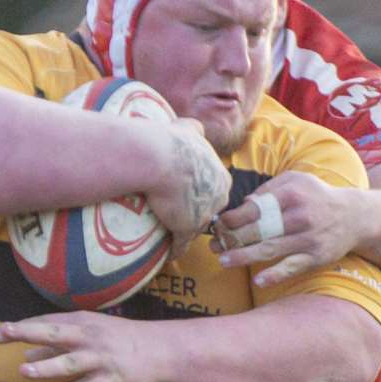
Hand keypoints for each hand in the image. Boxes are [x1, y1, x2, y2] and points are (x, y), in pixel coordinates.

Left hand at [0, 311, 164, 381]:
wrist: (164, 351)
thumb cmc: (120, 343)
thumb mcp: (88, 338)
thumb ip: (56, 347)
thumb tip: (25, 355)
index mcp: (80, 323)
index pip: (44, 322)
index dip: (19, 328)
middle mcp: (88, 337)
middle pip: (52, 332)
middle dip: (24, 333)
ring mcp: (102, 357)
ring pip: (71, 361)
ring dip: (48, 366)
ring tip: (24, 371)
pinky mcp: (115, 378)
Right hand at [147, 119, 230, 251]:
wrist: (159, 158)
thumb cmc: (172, 143)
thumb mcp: (188, 130)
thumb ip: (194, 130)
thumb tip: (194, 127)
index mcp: (221, 176)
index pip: (215, 190)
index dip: (201, 193)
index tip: (187, 195)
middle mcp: (218, 197)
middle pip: (210, 210)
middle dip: (197, 215)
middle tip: (178, 215)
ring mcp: (203, 215)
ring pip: (196, 228)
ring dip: (185, 234)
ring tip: (172, 238)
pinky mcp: (186, 228)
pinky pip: (181, 244)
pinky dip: (174, 250)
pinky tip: (166, 254)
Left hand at [212, 171, 357, 286]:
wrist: (357, 216)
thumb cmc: (316, 197)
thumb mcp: (296, 181)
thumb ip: (269, 188)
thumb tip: (243, 204)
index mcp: (291, 194)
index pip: (254, 208)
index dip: (232, 218)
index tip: (218, 225)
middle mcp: (300, 216)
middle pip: (258, 230)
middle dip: (232, 239)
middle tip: (214, 245)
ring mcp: (309, 238)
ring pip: (270, 249)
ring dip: (244, 256)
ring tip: (223, 260)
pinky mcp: (317, 256)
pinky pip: (293, 267)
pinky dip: (276, 275)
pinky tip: (259, 281)